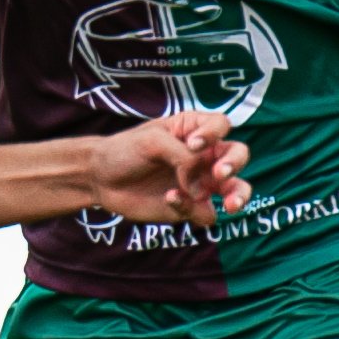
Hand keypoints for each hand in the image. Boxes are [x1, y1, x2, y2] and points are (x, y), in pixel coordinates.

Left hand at [86, 110, 249, 228]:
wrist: (101, 179)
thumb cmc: (125, 151)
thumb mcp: (152, 142)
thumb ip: (182, 156)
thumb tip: (202, 182)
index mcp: (195, 130)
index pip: (221, 125)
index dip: (214, 134)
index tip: (193, 144)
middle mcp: (203, 156)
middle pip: (237, 156)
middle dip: (234, 164)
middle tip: (220, 172)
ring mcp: (200, 183)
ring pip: (235, 190)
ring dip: (237, 196)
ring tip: (231, 204)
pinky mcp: (191, 207)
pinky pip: (205, 212)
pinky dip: (190, 207)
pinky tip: (169, 198)